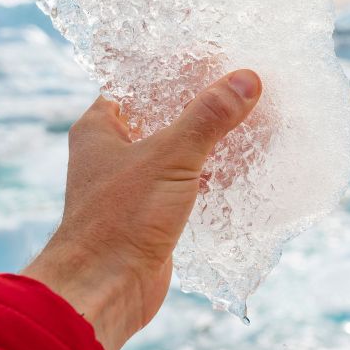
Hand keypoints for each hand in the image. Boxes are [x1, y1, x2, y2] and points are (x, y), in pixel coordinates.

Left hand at [22, 69, 261, 349]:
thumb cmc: (122, 217)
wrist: (105, 291)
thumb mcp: (169, 158)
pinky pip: (185, 178)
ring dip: (209, 138)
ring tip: (248, 118)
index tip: (213, 58)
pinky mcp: (151, 207)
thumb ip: (207, 118)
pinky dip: (210, 170)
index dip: (175, 69)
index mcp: (102, 125)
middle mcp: (114, 148)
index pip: (141, 82)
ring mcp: (133, 180)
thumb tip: (246, 79)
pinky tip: (241, 162)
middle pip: (163, 113)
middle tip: (238, 87)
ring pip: (177, 147)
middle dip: (200, 104)